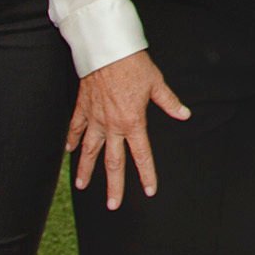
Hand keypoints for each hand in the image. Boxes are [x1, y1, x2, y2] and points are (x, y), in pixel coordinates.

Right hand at [67, 50, 190, 207]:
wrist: (107, 50)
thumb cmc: (133, 65)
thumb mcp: (156, 83)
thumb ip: (169, 102)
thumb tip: (185, 114)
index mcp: (133, 122)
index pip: (142, 155)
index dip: (146, 174)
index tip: (149, 190)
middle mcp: (112, 125)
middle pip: (113, 162)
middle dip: (114, 185)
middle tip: (113, 205)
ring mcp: (95, 118)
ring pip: (89, 150)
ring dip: (86, 170)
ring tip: (82, 186)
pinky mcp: (83, 108)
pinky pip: (75, 128)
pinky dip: (72, 140)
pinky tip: (69, 151)